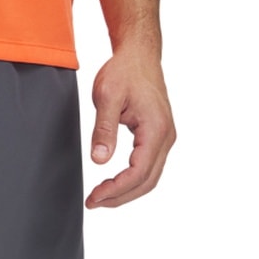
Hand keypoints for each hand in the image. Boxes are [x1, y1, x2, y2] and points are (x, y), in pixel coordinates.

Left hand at [86, 48, 175, 208]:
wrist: (139, 55)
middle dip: (119, 197)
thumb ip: (103, 129)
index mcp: (156, 129)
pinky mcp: (159, 138)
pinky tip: (112, 183)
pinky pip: (148, 168)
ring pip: (149, 178)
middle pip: (146, 182)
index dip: (115, 190)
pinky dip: (131, 181)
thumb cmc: (124, 71)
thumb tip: (100, 160)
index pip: (138, 173)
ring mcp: (165, 138)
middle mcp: (166, 137)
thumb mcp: (107, 96)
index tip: (93, 197)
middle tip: (93, 202)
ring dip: (125, 192)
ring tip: (100, 197)